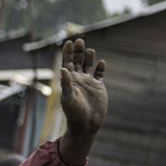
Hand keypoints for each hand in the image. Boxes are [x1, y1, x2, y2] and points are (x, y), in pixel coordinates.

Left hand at [57, 38, 107, 165]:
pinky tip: (101, 62)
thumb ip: (66, 83)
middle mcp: (78, 79)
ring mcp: (88, 82)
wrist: (86, 125)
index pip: (67, 63)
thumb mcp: (69, 98)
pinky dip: (100, 68)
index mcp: (69, 81)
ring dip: (89, 57)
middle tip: (80, 41)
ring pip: (88, 65)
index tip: (68, 42)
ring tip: (89, 49)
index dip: (67, 53)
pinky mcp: (98, 87)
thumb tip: (63, 68)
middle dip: (78, 51)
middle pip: (77, 61)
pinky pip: (99, 74)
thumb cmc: (74, 113)